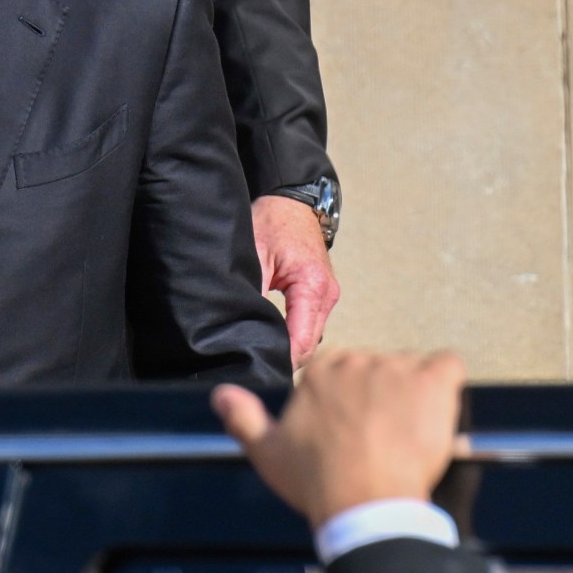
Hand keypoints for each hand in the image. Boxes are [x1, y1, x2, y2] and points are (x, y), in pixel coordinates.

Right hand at [211, 348, 465, 529]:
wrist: (365, 506)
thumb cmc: (318, 483)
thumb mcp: (268, 453)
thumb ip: (243, 418)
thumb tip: (220, 395)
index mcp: (321, 373)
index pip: (345, 373)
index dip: (352, 403)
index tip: (354, 432)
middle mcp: (358, 361)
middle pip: (380, 371)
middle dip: (385, 400)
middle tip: (384, 440)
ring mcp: (397, 369)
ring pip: (414, 373)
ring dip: (415, 399)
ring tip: (410, 439)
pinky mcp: (432, 383)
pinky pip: (449, 366)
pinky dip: (448, 385)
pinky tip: (440, 412)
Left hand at [252, 195, 338, 367]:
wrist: (291, 202)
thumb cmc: (271, 222)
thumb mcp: (254, 257)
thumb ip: (253, 295)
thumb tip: (244, 332)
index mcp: (313, 285)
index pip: (301, 342)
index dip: (279, 361)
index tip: (255, 370)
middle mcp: (327, 294)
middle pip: (309, 347)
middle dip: (284, 362)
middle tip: (252, 370)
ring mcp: (328, 297)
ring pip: (311, 340)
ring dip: (290, 352)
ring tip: (260, 360)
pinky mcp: (322, 296)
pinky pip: (309, 328)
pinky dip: (293, 339)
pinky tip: (272, 344)